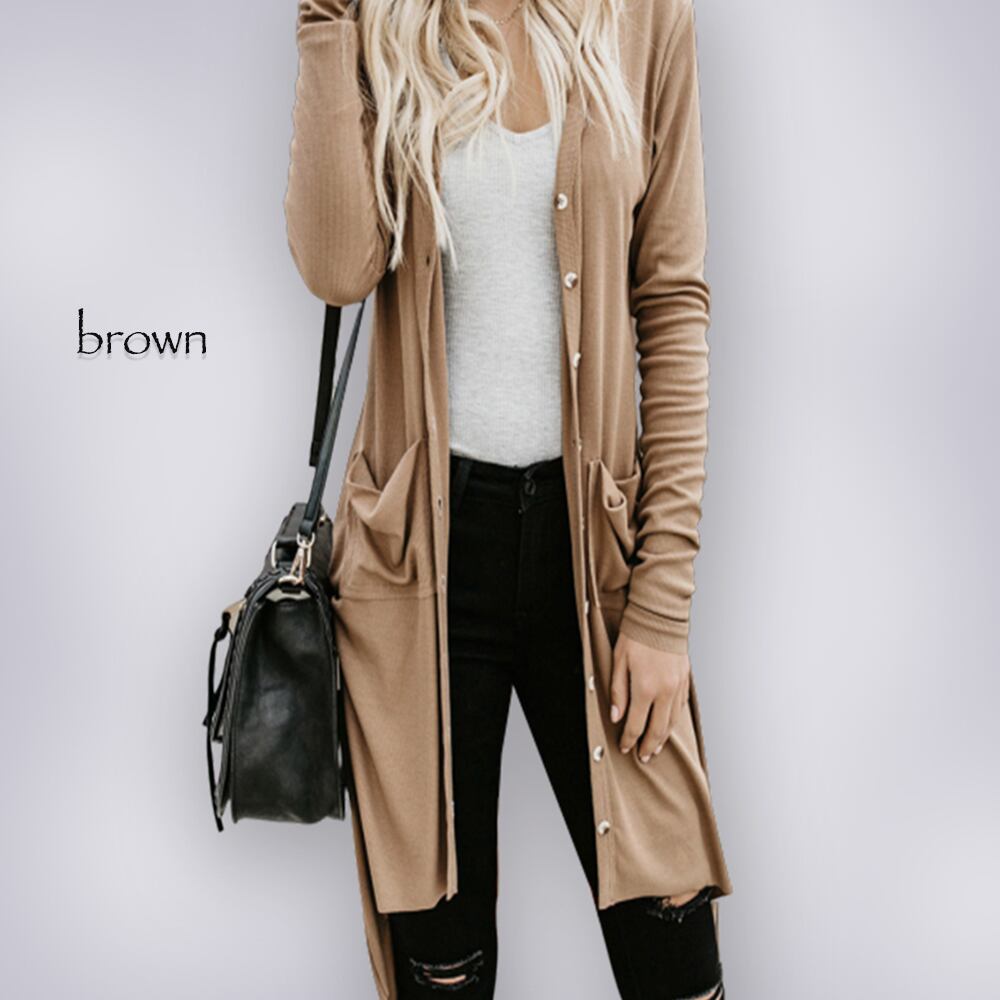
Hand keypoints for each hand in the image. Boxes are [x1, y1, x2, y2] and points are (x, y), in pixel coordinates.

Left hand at [609, 633, 689, 761]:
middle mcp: (665, 692)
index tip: (624, 748)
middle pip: (657, 730)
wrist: (660, 618)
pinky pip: (680, 709)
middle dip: (648, 746)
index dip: (629, 740)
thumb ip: (618, 692)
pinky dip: (673, 722)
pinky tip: (667, 727)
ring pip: (671, 722)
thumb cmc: (636, 637)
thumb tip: (616, 716)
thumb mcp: (618, 662)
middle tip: (642, 757)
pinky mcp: (685, 681)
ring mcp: (677, 687)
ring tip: (655, 749)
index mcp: (645, 688)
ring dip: (662, 739)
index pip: (636, 724)